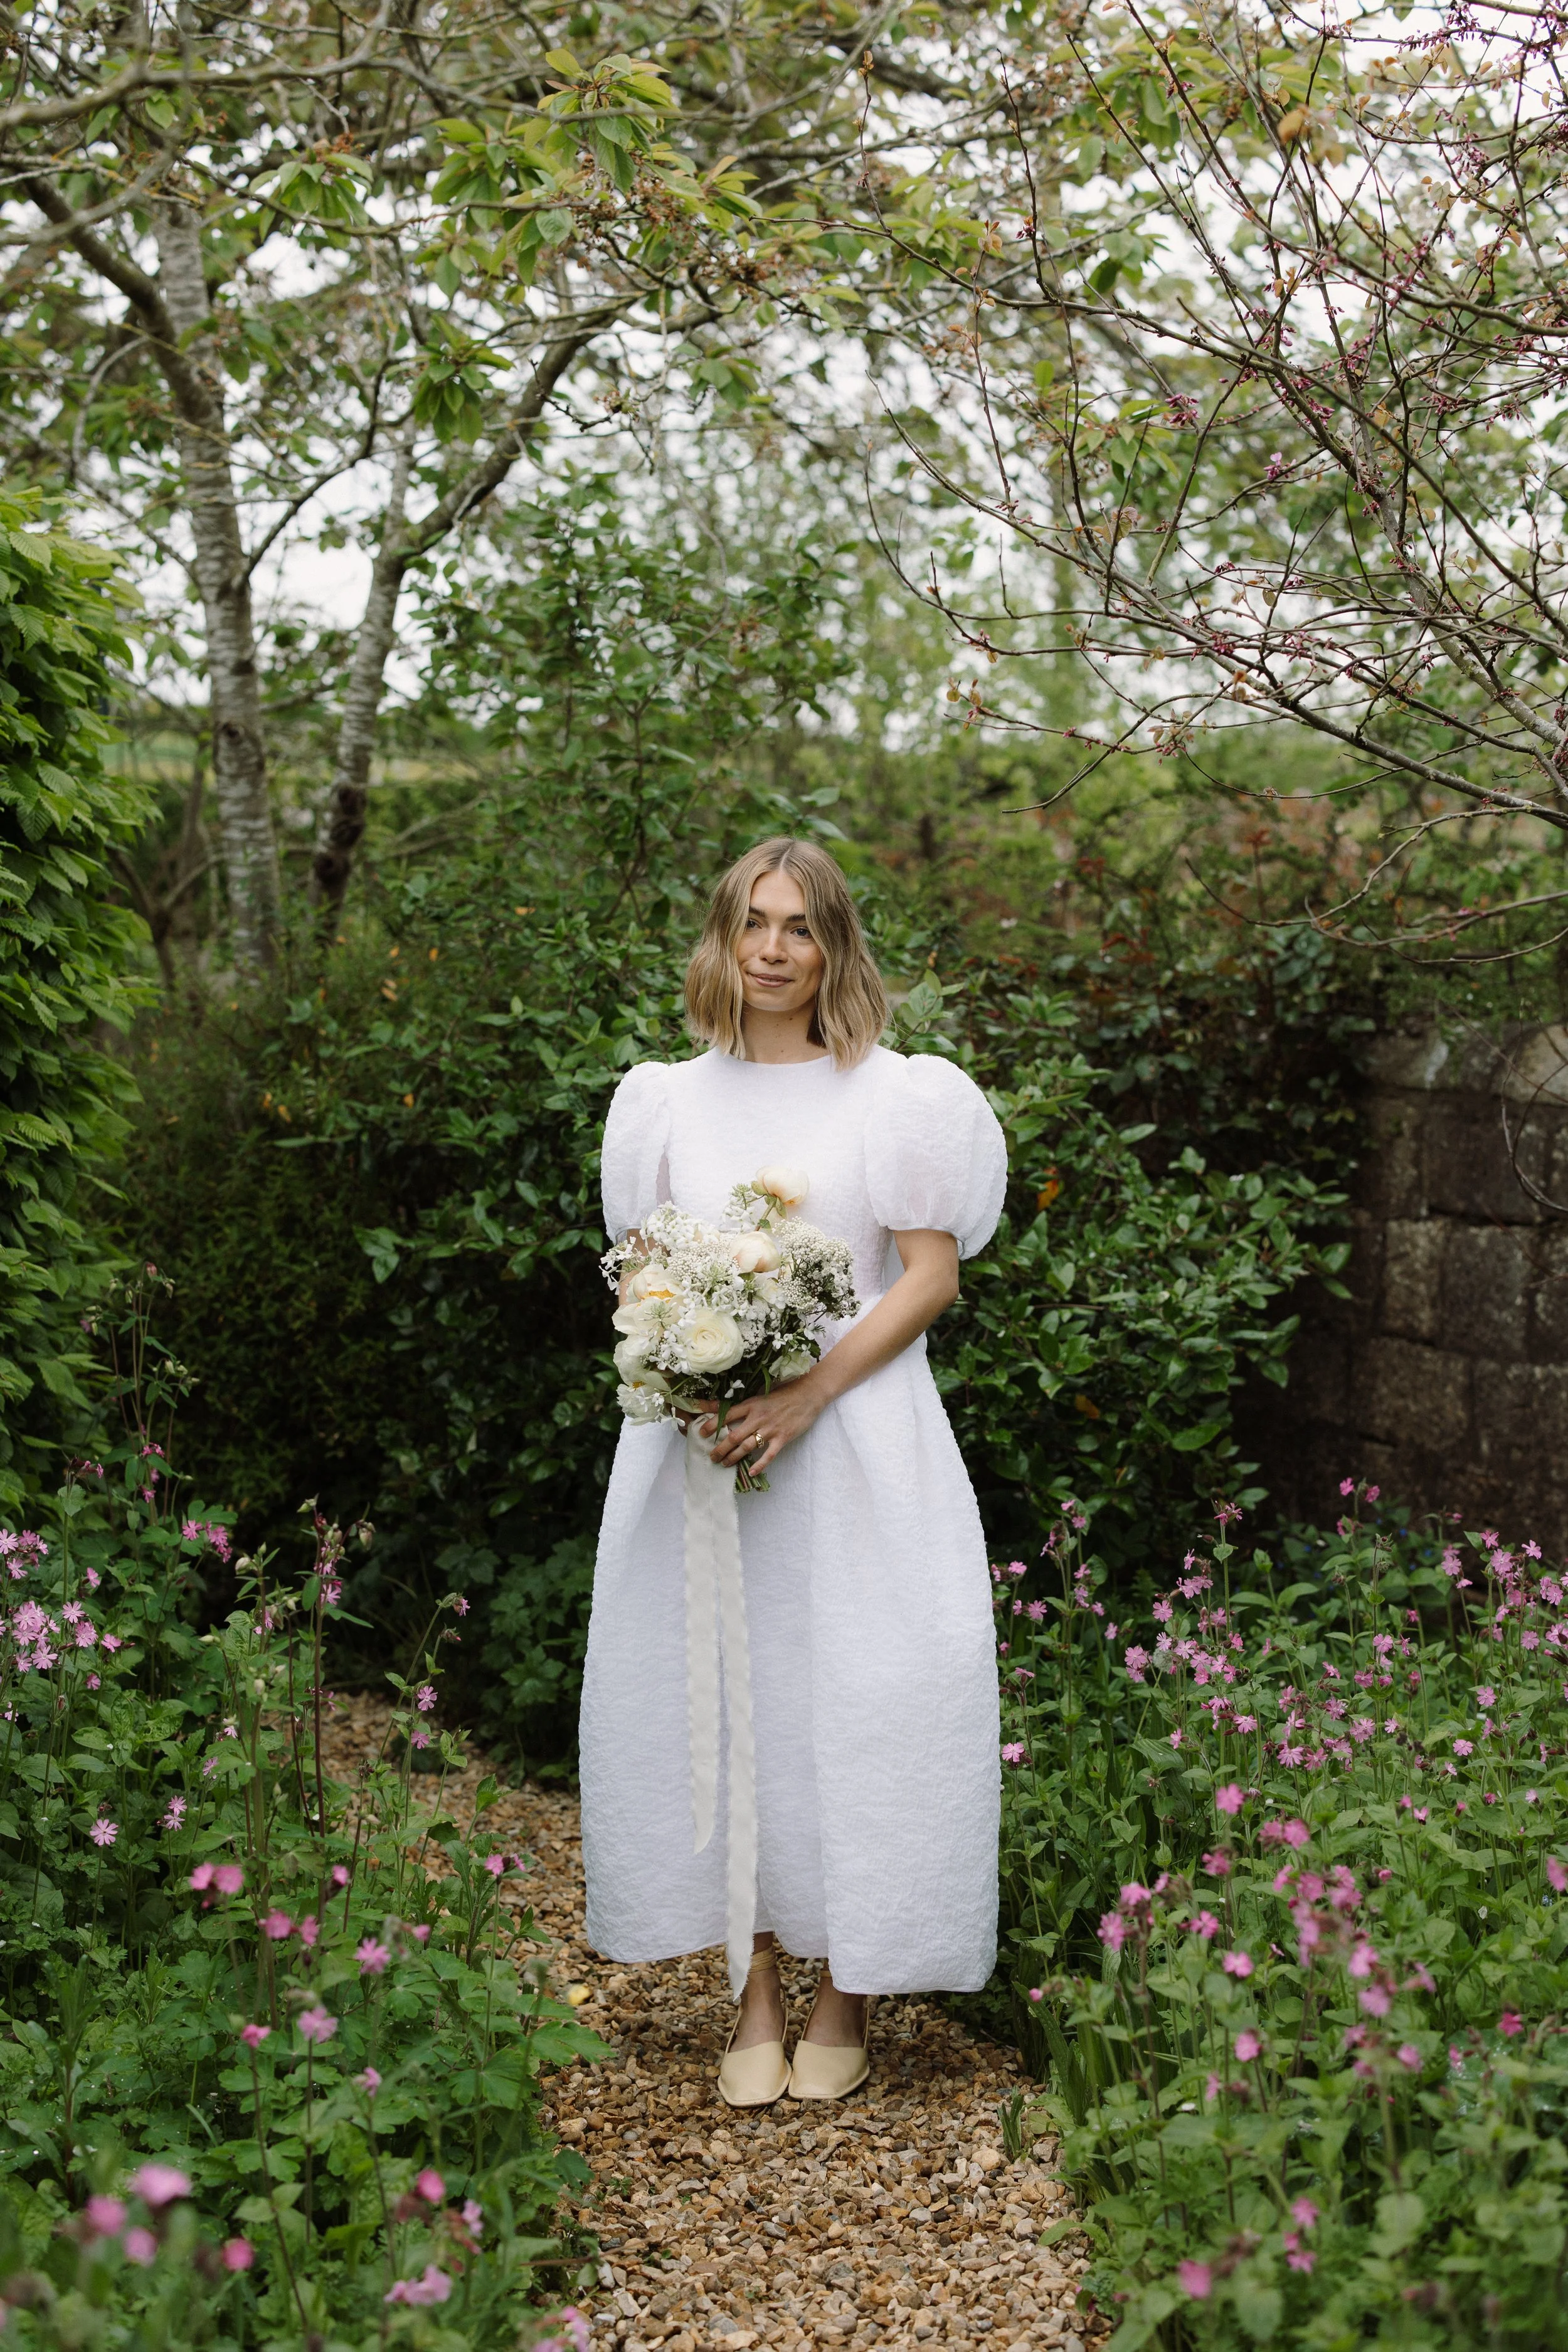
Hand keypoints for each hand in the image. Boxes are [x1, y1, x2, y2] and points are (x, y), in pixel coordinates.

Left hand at [681, 1379, 823, 1477]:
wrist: (808, 1395)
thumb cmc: (783, 1393)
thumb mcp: (760, 1395)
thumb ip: (742, 1404)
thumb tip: (720, 1406)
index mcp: (751, 1404)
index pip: (727, 1415)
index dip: (712, 1425)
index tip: (701, 1433)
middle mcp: (758, 1417)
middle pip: (734, 1436)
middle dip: (720, 1448)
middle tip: (711, 1457)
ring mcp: (770, 1429)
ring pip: (747, 1447)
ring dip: (734, 1457)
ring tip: (724, 1464)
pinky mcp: (783, 1438)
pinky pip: (769, 1455)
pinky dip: (759, 1464)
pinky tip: (751, 1471)